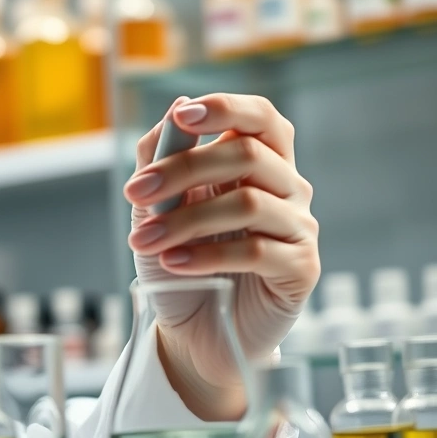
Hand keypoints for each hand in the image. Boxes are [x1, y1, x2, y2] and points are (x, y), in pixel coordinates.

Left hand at [124, 94, 319, 419]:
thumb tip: (176, 106)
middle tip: (135, 193)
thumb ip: (162, 157)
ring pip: (248, 204)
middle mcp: (287, 187)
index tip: (182, 117)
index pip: (260, 118)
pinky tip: (173, 263)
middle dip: (183, 169)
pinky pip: (257, 251)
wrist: (194, 331)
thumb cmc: (181, 261)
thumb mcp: (158, 206)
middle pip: (248, 155)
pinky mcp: (301, 268)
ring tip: (143, 240)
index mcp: (258, 162)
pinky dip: (207, 255)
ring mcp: (298, 227)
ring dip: (185, 220)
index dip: (226, 109)